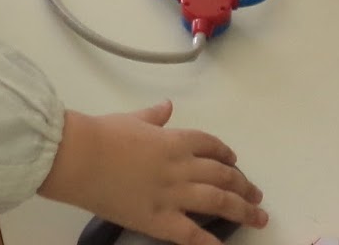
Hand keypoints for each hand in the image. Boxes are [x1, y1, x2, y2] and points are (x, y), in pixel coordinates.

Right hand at [40, 102, 266, 244]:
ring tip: (258, 216)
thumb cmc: (102, 135)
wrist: (80, 157)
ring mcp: (173, 194)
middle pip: (223, 175)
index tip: (234, 161)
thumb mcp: (132, 119)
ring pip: (218, 201)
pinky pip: (191, 234)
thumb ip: (154, 116)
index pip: (211, 146)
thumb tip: (166, 107)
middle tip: (256, 195)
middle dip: (243, 185)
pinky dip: (209, 242)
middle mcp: (181, 166)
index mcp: (175, 140)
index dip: (226, 154)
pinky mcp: (159, 219)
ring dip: (242, 208)